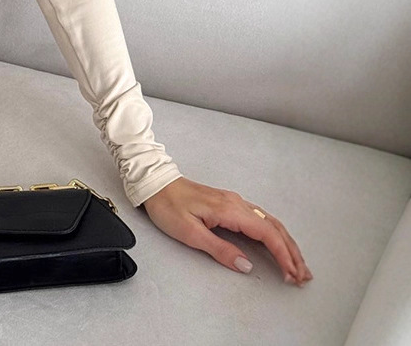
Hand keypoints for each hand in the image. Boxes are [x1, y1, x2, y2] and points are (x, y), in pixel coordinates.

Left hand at [142, 176, 312, 285]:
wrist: (155, 183)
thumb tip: (245, 265)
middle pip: (274, 228)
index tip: (292, 275)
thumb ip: (219, 249)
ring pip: (270, 222)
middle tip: (303, 274)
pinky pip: (260, 219)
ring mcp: (234, 201)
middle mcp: (236, 203)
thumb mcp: (190, 232)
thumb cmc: (168, 206)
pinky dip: (274, 234)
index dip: (283, 256)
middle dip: (292, 252)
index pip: (267, 234)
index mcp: (230, 209)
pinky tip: (278, 244)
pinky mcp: (229, 203)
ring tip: (297, 264)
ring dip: (286, 243)